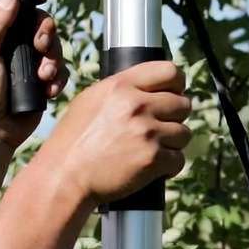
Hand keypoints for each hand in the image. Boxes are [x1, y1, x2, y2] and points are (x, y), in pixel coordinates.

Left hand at [0, 0, 68, 151]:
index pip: (11, 3)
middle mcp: (11, 44)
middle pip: (39, 22)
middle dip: (45, 33)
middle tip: (40, 46)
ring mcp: (27, 62)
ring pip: (53, 45)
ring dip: (53, 59)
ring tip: (43, 76)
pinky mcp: (40, 80)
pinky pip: (60, 70)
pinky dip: (58, 78)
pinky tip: (48, 90)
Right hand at [36, 61, 192, 206]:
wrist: (64, 177)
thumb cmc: (73, 142)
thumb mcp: (90, 101)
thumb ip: (121, 90)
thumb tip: (150, 87)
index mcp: (121, 86)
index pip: (170, 72)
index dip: (178, 85)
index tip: (175, 95)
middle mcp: (137, 105)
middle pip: (183, 104)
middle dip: (175, 118)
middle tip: (160, 129)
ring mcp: (147, 132)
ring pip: (184, 133)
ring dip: (173, 144)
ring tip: (153, 149)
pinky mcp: (153, 158)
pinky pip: (179, 159)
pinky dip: (169, 167)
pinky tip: (154, 168)